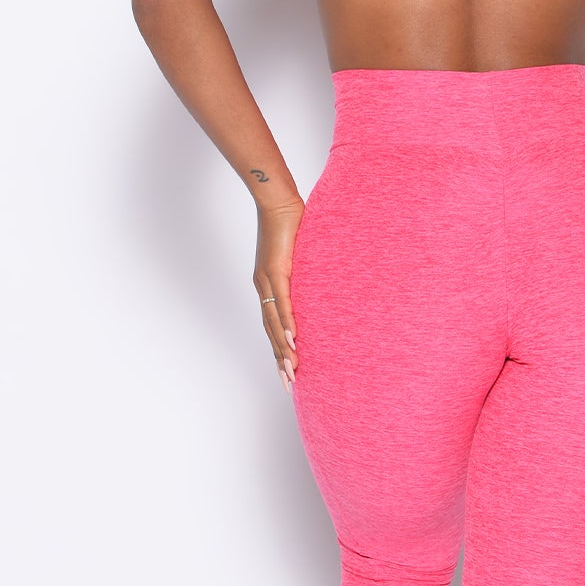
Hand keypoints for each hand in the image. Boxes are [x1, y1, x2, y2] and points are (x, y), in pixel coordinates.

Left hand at [255, 200, 302, 394]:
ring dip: (283, 349)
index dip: (279, 350)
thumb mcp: (298, 255)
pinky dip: (286, 323)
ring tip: (291, 371)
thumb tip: (320, 280)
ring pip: (274, 324)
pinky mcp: (275, 271)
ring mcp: (267, 281)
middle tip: (289, 384)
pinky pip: (281, 303)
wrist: (278, 201)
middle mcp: (263, 288)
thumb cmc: (289, 224)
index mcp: (268, 287)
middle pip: (271, 332)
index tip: (288, 372)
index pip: (272, 326)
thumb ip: (303, 271)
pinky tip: (292, 340)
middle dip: (280, 360)